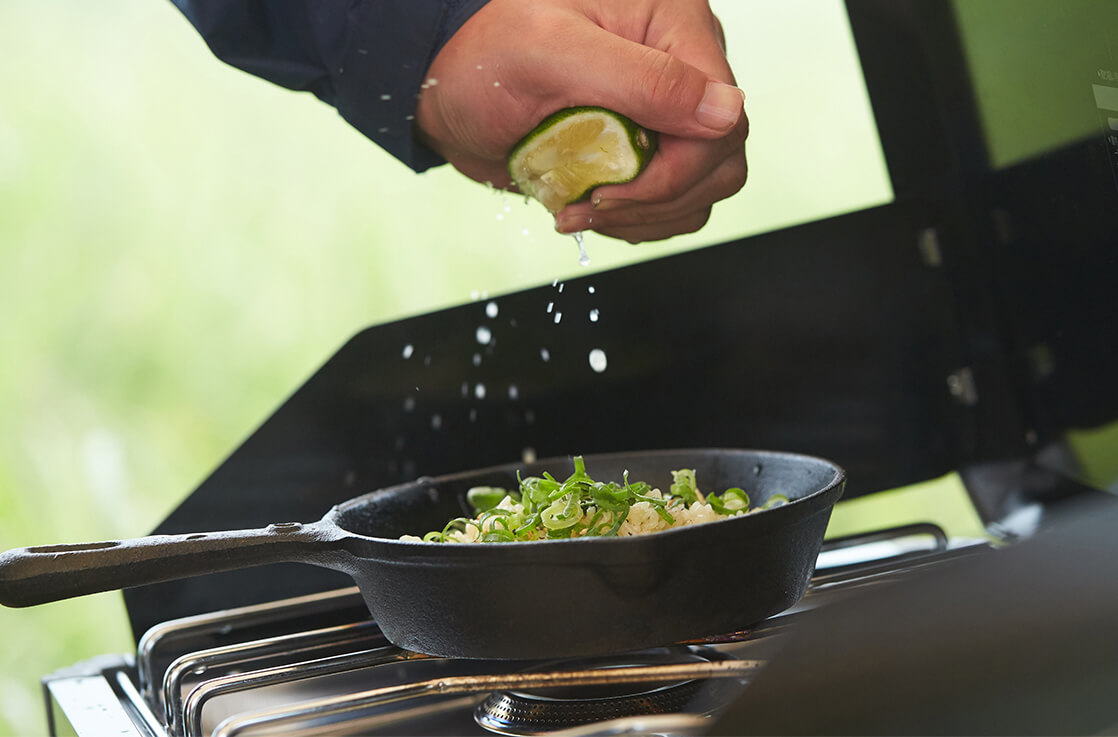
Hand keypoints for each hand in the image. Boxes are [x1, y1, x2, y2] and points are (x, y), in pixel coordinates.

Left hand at [415, 0, 747, 243]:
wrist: (445, 82)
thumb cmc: (485, 50)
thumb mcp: (554, 53)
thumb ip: (643, 80)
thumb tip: (726, 112)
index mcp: (674, 26)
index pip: (722, 121)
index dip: (677, 172)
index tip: (612, 189)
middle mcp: (682, 69)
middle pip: (721, 162)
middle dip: (659, 200)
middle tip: (593, 203)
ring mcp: (665, 115)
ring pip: (701, 192)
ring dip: (644, 218)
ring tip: (580, 209)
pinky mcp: (644, 151)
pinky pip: (670, 205)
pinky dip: (633, 222)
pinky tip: (587, 208)